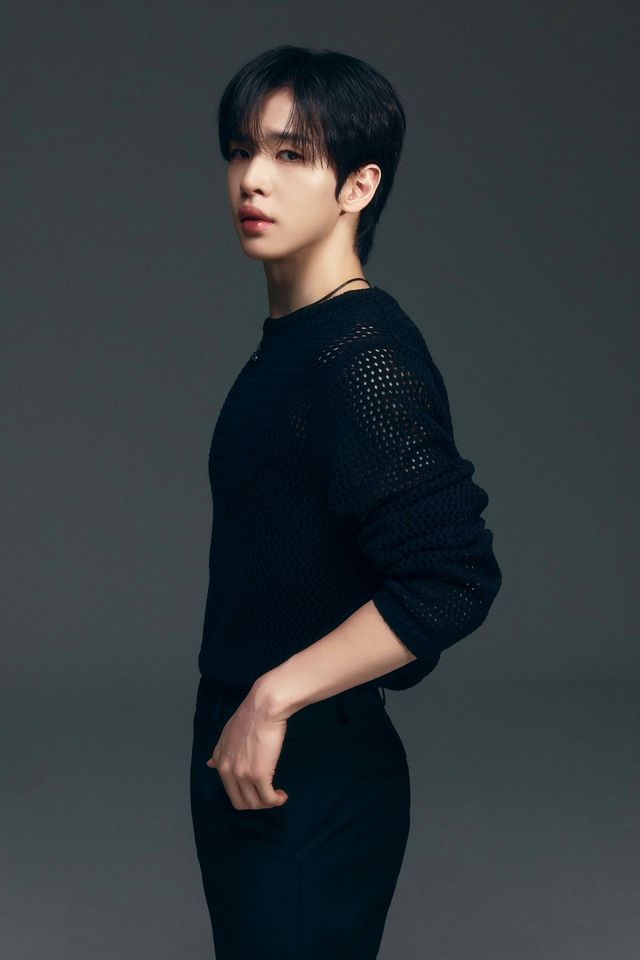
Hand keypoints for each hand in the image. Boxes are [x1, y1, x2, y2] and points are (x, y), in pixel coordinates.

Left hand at [205, 690, 289, 809]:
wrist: (264, 708)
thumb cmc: (250, 716)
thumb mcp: (227, 734)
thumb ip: (219, 751)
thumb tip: (210, 764)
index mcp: (220, 762)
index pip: (230, 791)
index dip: (245, 794)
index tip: (257, 789)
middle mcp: (228, 771)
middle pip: (241, 802)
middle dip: (255, 803)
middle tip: (268, 795)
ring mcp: (243, 774)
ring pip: (254, 803)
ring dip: (267, 803)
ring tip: (277, 796)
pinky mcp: (259, 775)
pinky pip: (267, 798)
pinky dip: (276, 800)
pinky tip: (282, 795)